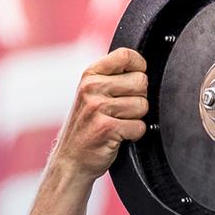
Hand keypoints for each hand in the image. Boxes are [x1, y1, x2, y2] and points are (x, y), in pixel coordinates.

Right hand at [50, 47, 148, 181]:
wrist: (71, 159)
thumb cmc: (88, 127)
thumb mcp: (92, 94)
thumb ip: (112, 78)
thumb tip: (144, 69)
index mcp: (90, 75)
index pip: (125, 55)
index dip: (140, 66)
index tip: (135, 79)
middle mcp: (91, 87)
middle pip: (141, 82)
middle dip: (139, 98)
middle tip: (122, 111)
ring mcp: (97, 107)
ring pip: (143, 105)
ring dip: (136, 118)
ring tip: (118, 123)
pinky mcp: (106, 127)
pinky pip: (140, 126)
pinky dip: (134, 134)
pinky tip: (119, 136)